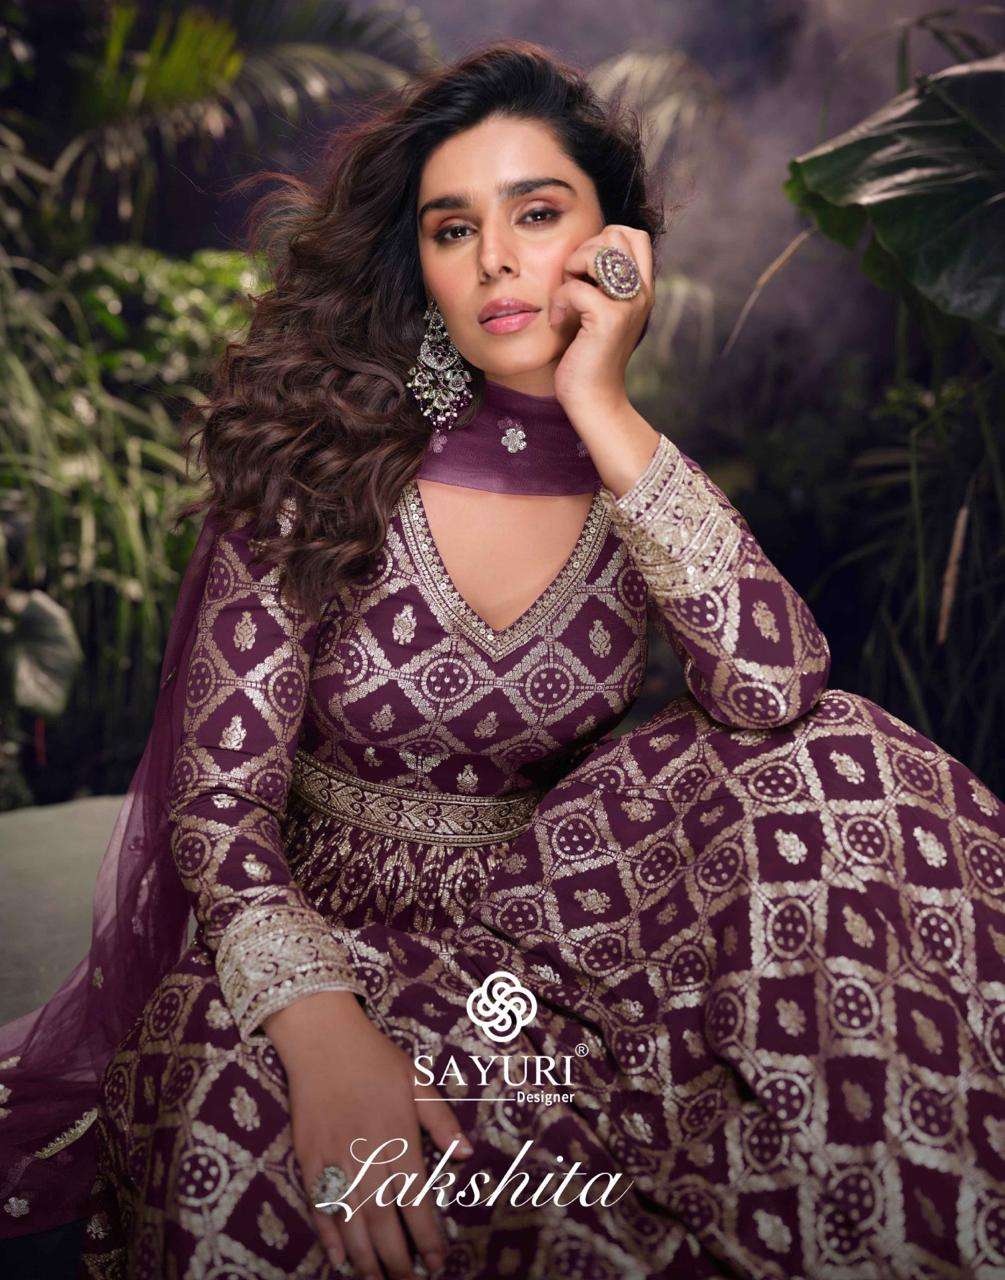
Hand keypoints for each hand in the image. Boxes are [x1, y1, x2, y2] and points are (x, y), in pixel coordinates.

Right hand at [265, 990, 469, 1278]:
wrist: (323, 1039)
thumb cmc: (375, 1059)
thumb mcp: (417, 1080)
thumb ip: (441, 1120)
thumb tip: (467, 1155)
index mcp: (397, 1136)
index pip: (415, 1199)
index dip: (427, 1236)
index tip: (437, 1261)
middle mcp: (366, 1153)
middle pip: (383, 1219)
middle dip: (396, 1258)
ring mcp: (334, 1158)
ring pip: (351, 1220)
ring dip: (365, 1257)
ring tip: (379, 1279)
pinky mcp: (308, 1157)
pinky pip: (319, 1205)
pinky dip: (328, 1235)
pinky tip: (340, 1259)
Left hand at [547, 224, 653, 419]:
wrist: (594, 399)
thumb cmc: (589, 356)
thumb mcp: (599, 312)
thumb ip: (599, 284)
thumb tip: (579, 255)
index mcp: (642, 288)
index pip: (632, 235)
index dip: (601, 241)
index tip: (585, 272)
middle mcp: (641, 292)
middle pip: (617, 233)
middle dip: (585, 249)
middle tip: (573, 282)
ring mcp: (628, 304)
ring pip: (599, 251)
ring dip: (573, 267)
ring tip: (568, 296)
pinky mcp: (609, 319)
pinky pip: (575, 288)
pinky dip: (558, 302)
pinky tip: (557, 321)